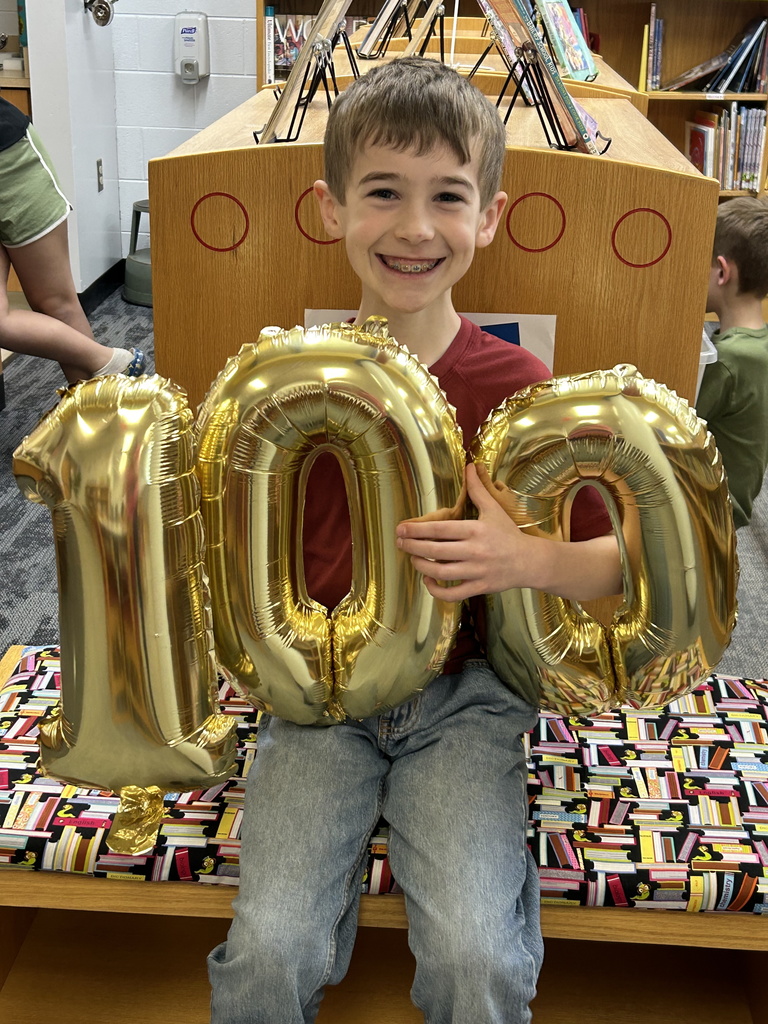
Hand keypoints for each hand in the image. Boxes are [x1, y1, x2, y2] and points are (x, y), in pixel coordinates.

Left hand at [396, 462, 532, 601]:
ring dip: (421, 566)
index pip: (440, 529)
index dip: (417, 529)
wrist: (530, 561)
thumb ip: (477, 490)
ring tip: (413, 558)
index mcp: (475, 530)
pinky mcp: (479, 588)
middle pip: (435, 551)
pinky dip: (436, 590)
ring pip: (441, 573)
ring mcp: (477, 572)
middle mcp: (475, 551)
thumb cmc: (508, 534)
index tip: (401, 529)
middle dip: (412, 547)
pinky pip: (452, 594)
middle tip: (400, 543)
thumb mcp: (493, 509)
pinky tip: (428, 580)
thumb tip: (469, 466)